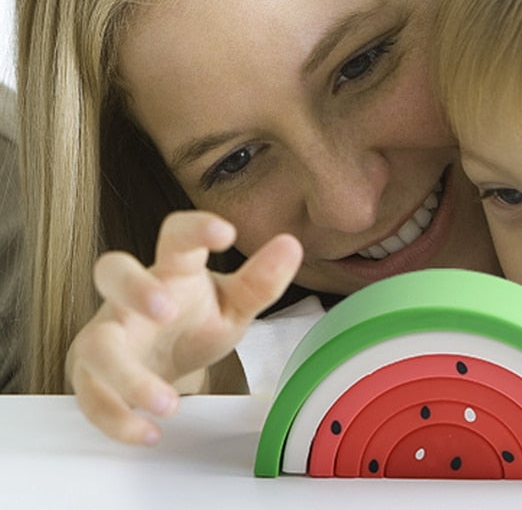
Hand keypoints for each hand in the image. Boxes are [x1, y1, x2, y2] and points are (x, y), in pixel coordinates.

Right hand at [65, 210, 302, 445]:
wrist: (163, 364)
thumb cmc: (195, 322)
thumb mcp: (233, 305)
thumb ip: (261, 281)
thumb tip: (291, 245)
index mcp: (174, 270)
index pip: (177, 236)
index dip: (196, 229)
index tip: (225, 232)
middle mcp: (133, 296)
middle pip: (112, 270)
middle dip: (134, 287)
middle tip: (165, 309)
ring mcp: (109, 333)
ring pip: (96, 343)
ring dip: (127, 374)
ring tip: (168, 403)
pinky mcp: (92, 375)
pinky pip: (90, 396)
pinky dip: (117, 418)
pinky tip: (150, 431)